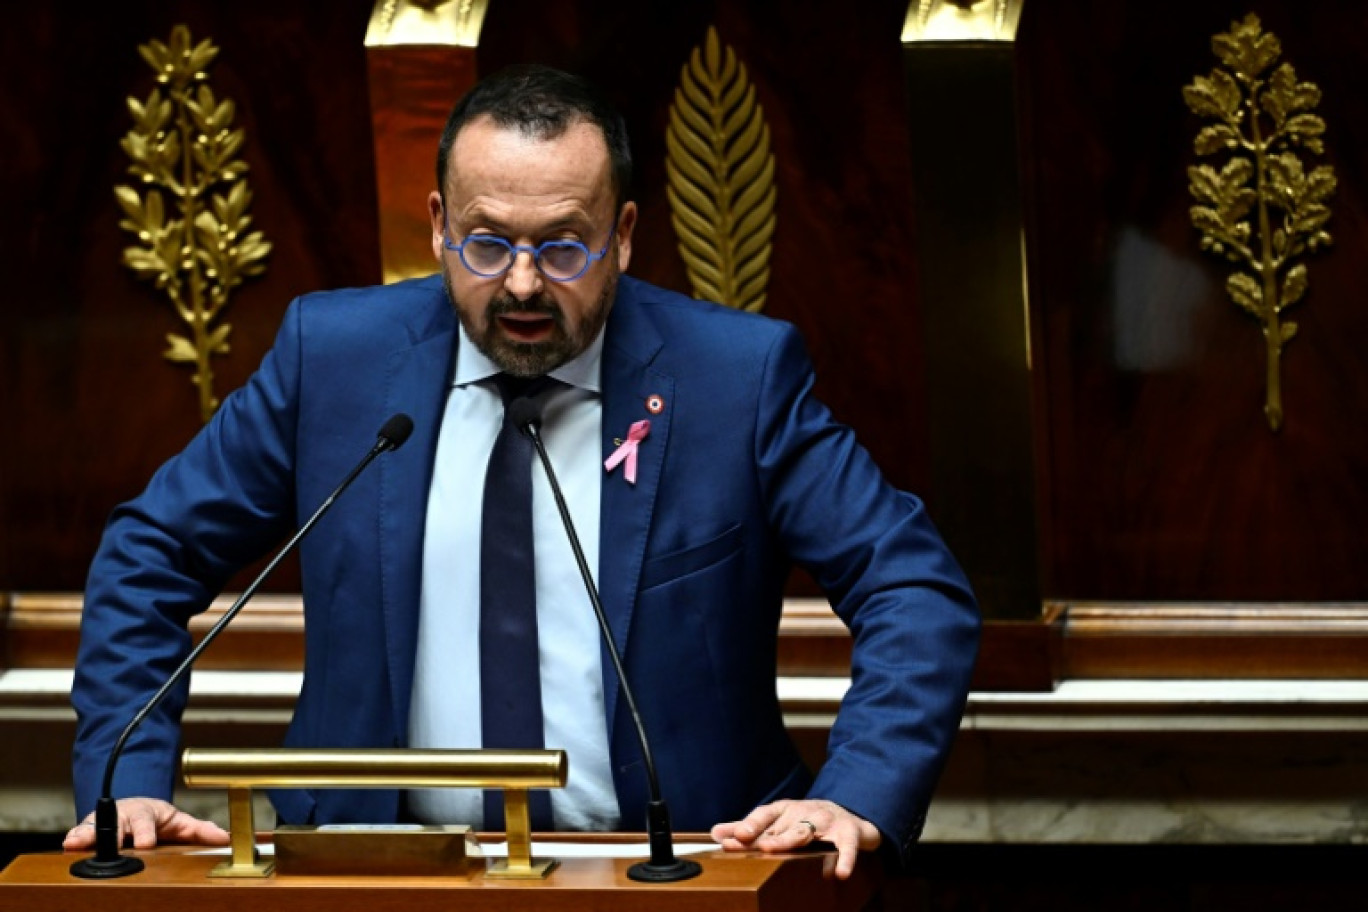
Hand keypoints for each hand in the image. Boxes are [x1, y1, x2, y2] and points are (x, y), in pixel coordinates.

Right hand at [63, 797, 229, 850]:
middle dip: (112, 833)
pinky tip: (67, 844)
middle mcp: (124, 815)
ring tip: (74, 842)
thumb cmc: (156, 819)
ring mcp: (105, 822)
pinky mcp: (89, 831)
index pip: (147, 822)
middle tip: (108, 843)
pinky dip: (74, 838)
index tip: (145, 844)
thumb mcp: (178, 823)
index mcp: (147, 813)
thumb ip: (199, 831)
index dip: (146, 833)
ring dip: (85, 834)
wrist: (133, 809)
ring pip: (95, 828)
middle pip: (118, 824)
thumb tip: (224, 838)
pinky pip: (80, 834)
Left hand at [710, 798, 880, 879]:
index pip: (765, 814)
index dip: (749, 825)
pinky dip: (844, 859)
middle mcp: (805, 812)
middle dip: (770, 837)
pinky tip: (839, 873)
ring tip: (777, 850)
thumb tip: (716, 833)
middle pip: (784, 826)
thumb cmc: (807, 820)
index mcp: (786, 810)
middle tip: (756, 846)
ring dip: (792, 840)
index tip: (733, 836)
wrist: (850, 816)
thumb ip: (748, 828)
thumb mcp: (778, 821)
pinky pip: (847, 847)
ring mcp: (827, 822)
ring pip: (808, 831)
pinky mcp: (849, 834)